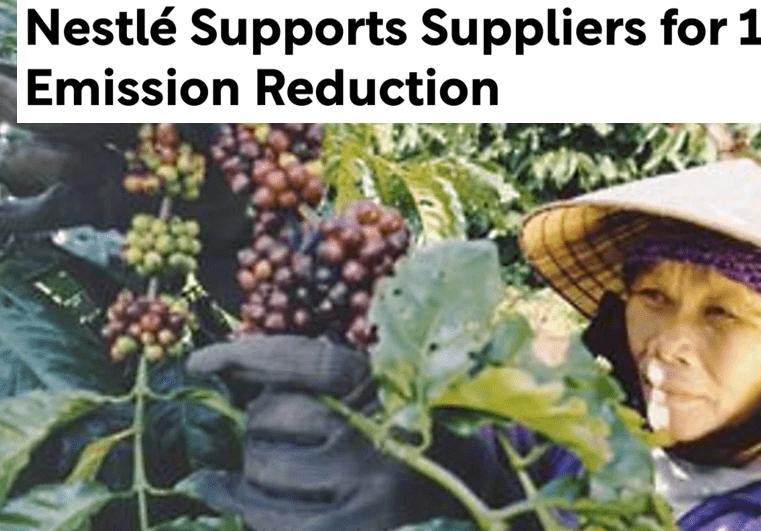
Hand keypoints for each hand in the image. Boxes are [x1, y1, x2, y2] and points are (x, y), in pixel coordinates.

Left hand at [187, 334, 477, 530]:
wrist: (450, 484)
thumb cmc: (389, 428)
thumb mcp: (359, 389)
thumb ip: (302, 377)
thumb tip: (214, 368)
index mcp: (375, 384)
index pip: (306, 360)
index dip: (249, 355)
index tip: (200, 363)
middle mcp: (371, 429)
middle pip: (270, 416)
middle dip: (257, 425)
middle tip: (272, 433)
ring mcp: (363, 482)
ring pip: (263, 469)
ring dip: (251, 469)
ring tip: (270, 467)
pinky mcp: (354, 527)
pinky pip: (273, 520)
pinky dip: (243, 507)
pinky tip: (228, 496)